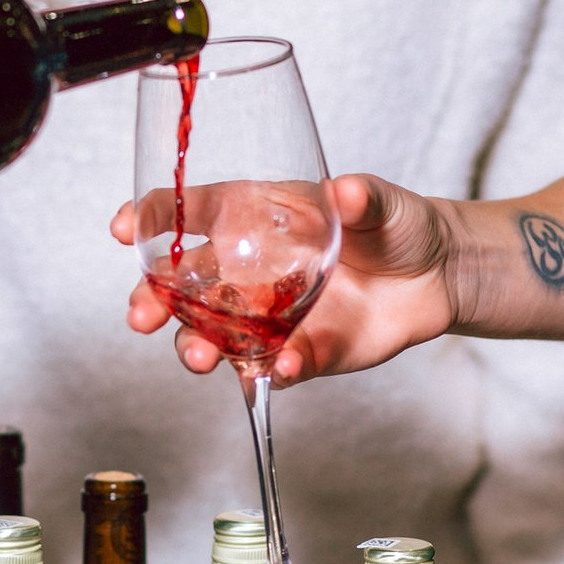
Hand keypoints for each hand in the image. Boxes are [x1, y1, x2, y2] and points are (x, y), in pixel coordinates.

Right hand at [116, 173, 461, 384]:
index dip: (151, 216)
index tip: (124, 228)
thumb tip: (347, 194)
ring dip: (195, 347)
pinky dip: (270, 370)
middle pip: (182, 286)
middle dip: (153, 301)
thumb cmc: (396, 223)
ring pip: (212, 336)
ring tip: (199, 358)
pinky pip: (272, 366)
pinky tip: (278, 366)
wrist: (439, 276)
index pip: (188, 212)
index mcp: (253, 216)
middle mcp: (249, 269)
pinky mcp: (299, 352)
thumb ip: (362, 199)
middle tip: (140, 315)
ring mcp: (268, 315)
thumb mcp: (381, 202)